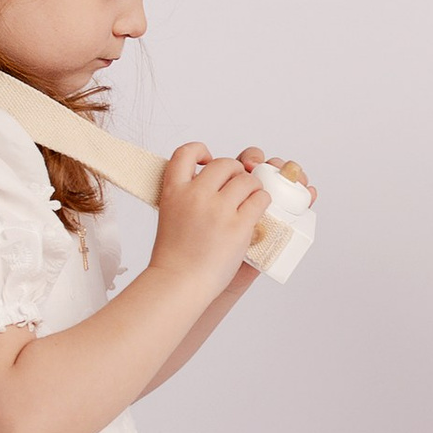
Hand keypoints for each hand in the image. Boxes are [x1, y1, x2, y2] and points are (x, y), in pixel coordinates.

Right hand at [153, 141, 277, 301]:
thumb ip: (187, 195)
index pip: (186, 153)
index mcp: (173, 190)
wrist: (178, 282)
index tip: (208, 161)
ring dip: (253, 187)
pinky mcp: (238, 225)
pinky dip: (263, 201)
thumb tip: (209, 180)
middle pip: (225, 164)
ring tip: (250, 200)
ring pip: (247, 180)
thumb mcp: (170, 214)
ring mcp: (218, 209)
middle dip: (235, 172)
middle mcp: (195, 195)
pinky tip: (257, 210)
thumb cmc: (175, 254)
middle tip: (236, 188)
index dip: (200, 151)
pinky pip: (260, 199)